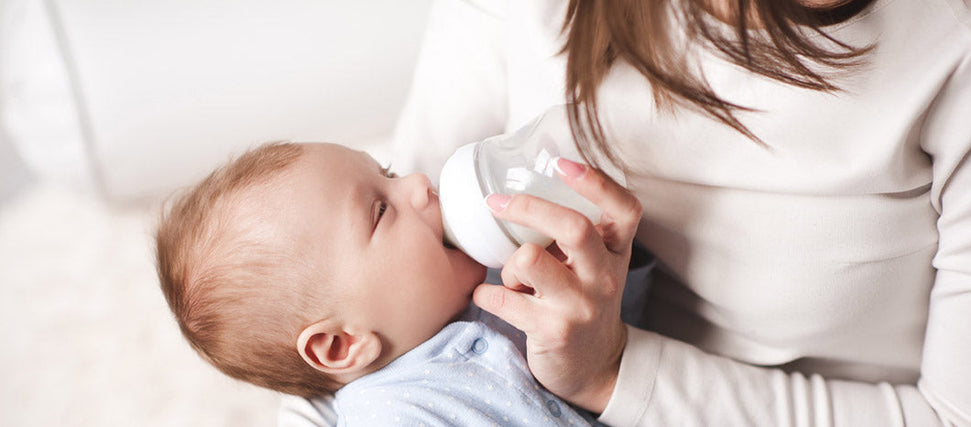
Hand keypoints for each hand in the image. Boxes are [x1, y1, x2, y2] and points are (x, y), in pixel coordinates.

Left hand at [473, 157, 641, 412]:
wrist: (593, 365)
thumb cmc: (583, 299)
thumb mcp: (594, 264)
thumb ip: (575, 231)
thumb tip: (523, 185)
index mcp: (616, 252)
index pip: (624, 209)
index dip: (596, 182)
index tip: (560, 163)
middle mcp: (604, 277)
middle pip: (574, 227)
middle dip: (530, 207)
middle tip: (498, 203)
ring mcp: (580, 306)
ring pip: (530, 260)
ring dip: (508, 264)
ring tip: (510, 276)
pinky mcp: (552, 331)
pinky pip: (503, 299)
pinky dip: (486, 293)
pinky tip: (489, 295)